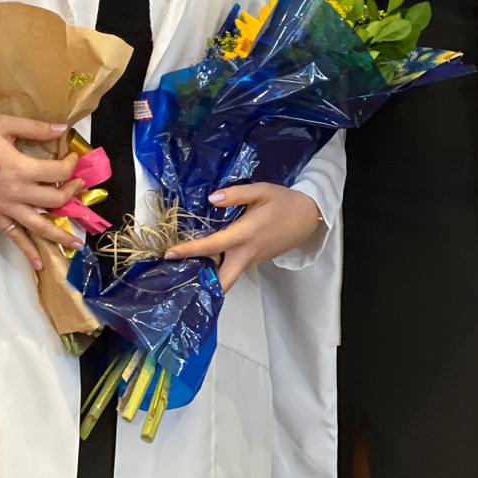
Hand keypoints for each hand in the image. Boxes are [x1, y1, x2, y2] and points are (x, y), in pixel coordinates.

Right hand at [0, 116, 84, 269]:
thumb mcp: (3, 125)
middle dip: (72, 193)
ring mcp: (8, 208)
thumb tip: (62, 129)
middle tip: (79, 186)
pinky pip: (15, 237)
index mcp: (22, 169)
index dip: (71, 166)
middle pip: (55, 200)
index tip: (72, 159)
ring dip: (60, 235)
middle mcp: (18, 193)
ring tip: (76, 243)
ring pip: (40, 226)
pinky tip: (40, 263)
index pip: (58, 172)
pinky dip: (28, 251)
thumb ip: (34, 128)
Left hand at [166, 184, 321, 291]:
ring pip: (228, 278)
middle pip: (224, 281)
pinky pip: (234, 269)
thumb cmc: (283, 201)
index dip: (190, 250)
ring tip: (184, 271)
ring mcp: (252, 260)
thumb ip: (235, 195)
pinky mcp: (256, 260)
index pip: (212, 246)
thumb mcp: (261, 191)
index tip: (170, 253)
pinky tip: (205, 261)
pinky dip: (219, 270)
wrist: (308, 216)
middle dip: (201, 286)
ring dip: (208, 279)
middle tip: (177, 279)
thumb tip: (211, 199)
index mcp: (245, 235)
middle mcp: (247, 253)